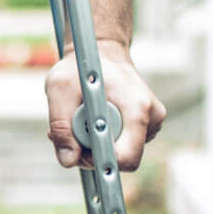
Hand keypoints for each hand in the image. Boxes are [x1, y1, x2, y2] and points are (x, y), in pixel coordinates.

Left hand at [44, 39, 166, 171]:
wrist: (102, 52)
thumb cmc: (82, 66)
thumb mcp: (60, 88)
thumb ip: (61, 125)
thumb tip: (68, 160)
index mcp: (138, 108)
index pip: (127, 158)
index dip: (100, 161)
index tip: (79, 151)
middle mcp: (152, 117)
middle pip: (121, 158)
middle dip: (92, 151)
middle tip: (71, 131)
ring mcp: (152, 122)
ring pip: (120, 153)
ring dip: (95, 144)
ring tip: (82, 118)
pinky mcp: (146, 126)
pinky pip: (122, 145)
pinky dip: (104, 138)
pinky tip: (94, 120)